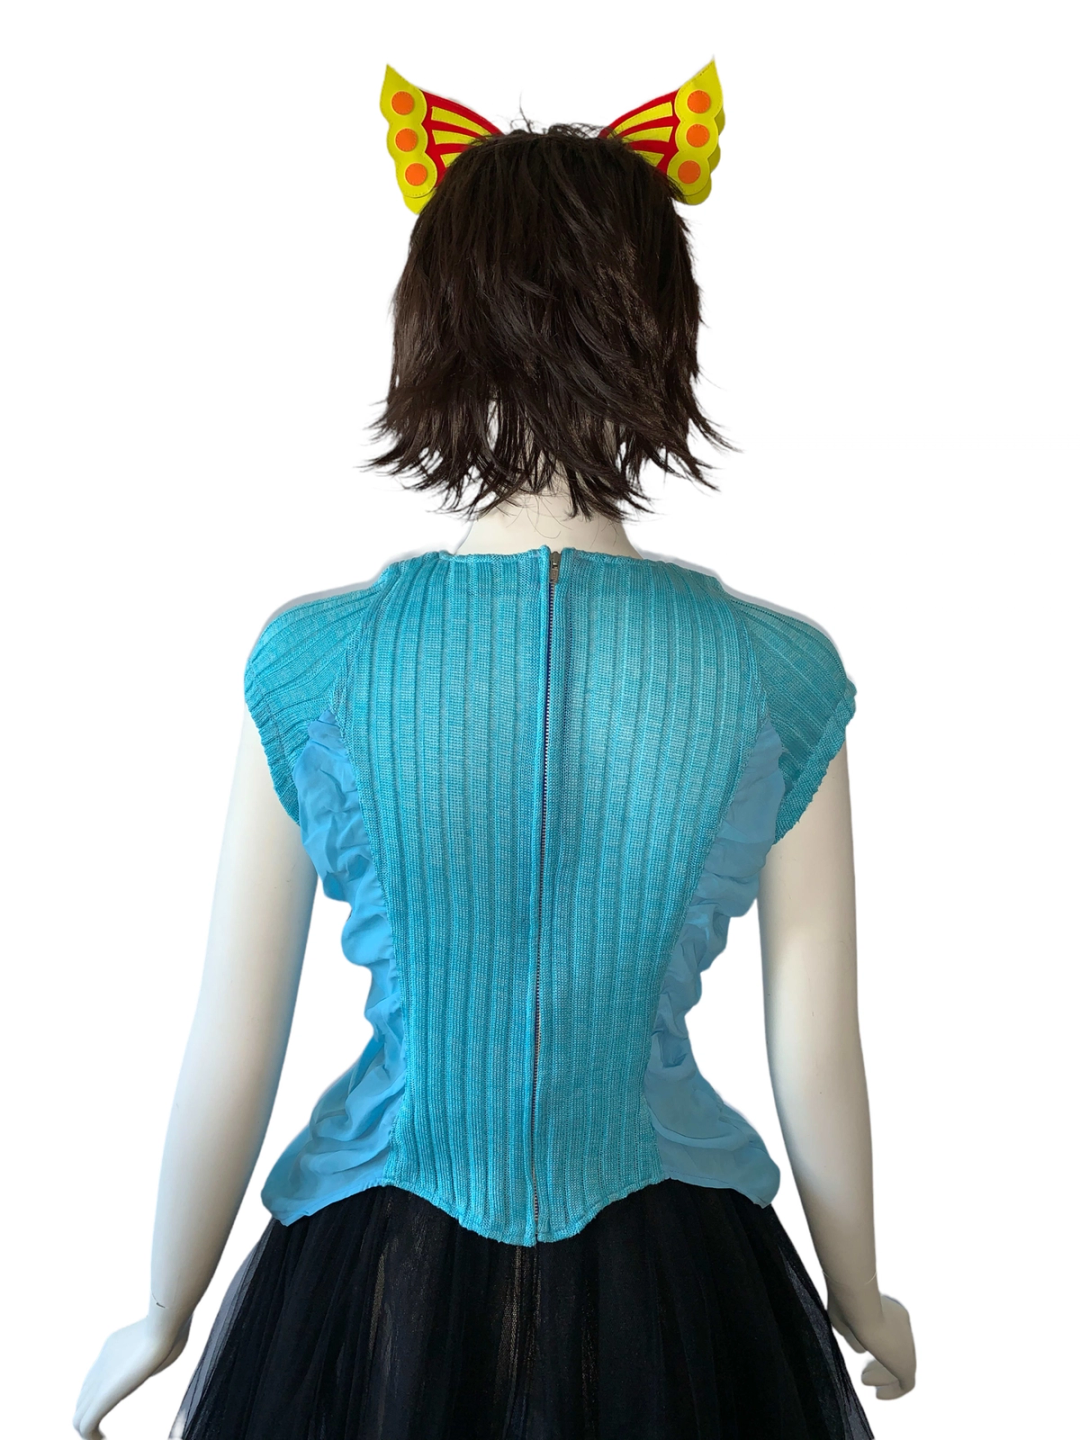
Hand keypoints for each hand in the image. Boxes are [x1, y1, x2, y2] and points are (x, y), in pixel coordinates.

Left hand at [73, 1311, 190, 1438]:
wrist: (164, 1321)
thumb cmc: (174, 1326)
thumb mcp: (166, 1336)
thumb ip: (158, 1348)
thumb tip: (163, 1349)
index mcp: (113, 1346)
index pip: (96, 1373)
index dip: (102, 1391)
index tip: (120, 1398)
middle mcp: (102, 1362)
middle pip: (84, 1395)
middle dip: (93, 1412)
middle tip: (106, 1427)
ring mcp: (100, 1379)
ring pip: (79, 1413)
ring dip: (89, 1431)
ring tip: (102, 1439)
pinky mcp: (104, 1395)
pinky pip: (85, 1424)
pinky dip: (91, 1437)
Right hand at [827, 1289, 915, 1399]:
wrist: (860, 1306)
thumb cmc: (848, 1308)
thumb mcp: (845, 1321)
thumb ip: (854, 1336)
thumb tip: (861, 1350)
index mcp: (891, 1311)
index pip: (888, 1331)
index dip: (874, 1343)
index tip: (861, 1350)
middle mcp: (903, 1325)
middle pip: (895, 1349)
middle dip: (880, 1363)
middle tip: (865, 1372)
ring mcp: (907, 1345)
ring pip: (899, 1365)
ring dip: (882, 1375)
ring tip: (864, 1379)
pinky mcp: (906, 1364)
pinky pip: (905, 1382)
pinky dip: (893, 1390)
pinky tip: (879, 1394)